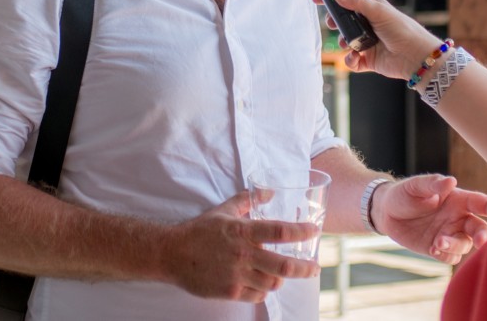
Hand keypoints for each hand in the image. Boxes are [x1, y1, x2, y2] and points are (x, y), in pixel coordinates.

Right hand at [165, 192, 319, 302]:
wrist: (171, 254)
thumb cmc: (199, 230)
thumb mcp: (224, 210)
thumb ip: (248, 200)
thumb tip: (270, 192)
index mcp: (243, 231)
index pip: (279, 232)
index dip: (301, 232)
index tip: (314, 231)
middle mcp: (243, 254)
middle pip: (284, 265)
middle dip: (305, 268)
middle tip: (315, 268)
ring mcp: (236, 275)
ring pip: (272, 283)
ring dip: (280, 279)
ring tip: (281, 274)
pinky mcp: (229, 292)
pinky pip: (257, 295)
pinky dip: (263, 290)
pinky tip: (261, 283)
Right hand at [316, 0, 441, 80]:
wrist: (417, 58)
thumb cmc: (403, 30)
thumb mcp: (379, 11)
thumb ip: (357, 1)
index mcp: (372, 9)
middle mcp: (369, 25)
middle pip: (344, 21)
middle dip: (335, 22)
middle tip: (331, 23)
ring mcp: (368, 42)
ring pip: (346, 41)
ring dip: (344, 43)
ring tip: (349, 44)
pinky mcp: (368, 60)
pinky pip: (352, 60)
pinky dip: (351, 60)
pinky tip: (356, 57)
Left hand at [372, 174, 486, 265]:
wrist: (386, 213)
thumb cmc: (404, 194)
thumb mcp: (415, 186)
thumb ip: (432, 183)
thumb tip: (451, 181)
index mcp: (457, 199)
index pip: (481, 202)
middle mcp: (458, 217)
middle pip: (480, 228)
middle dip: (484, 236)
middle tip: (480, 241)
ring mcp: (450, 234)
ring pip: (465, 245)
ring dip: (455, 246)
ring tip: (438, 242)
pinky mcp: (439, 248)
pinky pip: (451, 257)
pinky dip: (446, 255)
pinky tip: (433, 249)